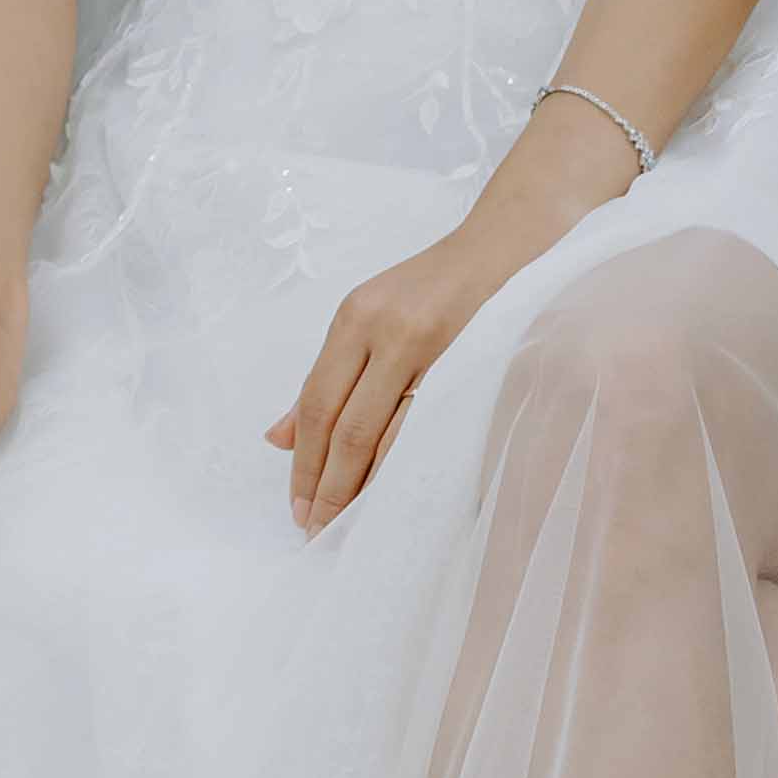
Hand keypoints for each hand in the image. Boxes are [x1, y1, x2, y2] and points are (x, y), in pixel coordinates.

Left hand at [274, 226, 513, 534]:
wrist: (500, 248)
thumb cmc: (429, 289)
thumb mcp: (366, 319)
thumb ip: (325, 378)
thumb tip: (277, 439)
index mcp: (353, 318)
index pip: (315, 403)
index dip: (303, 460)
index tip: (296, 504)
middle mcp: (383, 330)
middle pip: (344, 425)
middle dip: (326, 483)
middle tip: (313, 528)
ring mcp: (427, 345)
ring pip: (384, 432)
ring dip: (360, 485)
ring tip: (344, 523)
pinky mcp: (466, 360)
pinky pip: (426, 426)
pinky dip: (403, 465)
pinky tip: (391, 494)